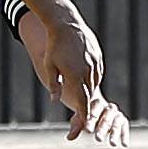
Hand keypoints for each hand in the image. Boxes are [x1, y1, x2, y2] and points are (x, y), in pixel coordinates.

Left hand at [39, 15, 104, 135]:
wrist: (66, 25)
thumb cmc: (54, 47)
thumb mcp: (50, 66)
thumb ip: (53, 85)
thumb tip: (55, 101)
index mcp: (75, 76)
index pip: (83, 101)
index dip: (84, 113)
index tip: (84, 123)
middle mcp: (88, 71)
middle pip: (90, 94)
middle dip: (88, 107)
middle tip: (86, 117)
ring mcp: (94, 63)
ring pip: (94, 83)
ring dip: (89, 92)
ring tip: (85, 98)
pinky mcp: (98, 57)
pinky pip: (97, 73)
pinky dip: (92, 79)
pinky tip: (87, 80)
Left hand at [64, 92, 129, 146]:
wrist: (97, 109)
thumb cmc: (85, 115)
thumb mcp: (79, 119)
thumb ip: (76, 127)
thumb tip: (69, 138)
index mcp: (96, 103)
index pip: (94, 111)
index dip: (91, 121)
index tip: (88, 130)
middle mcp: (109, 108)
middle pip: (105, 119)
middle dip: (102, 129)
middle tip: (98, 139)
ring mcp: (116, 114)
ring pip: (115, 124)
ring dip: (114, 134)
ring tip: (112, 144)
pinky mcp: (122, 121)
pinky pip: (124, 128)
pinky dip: (124, 136)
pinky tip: (124, 145)